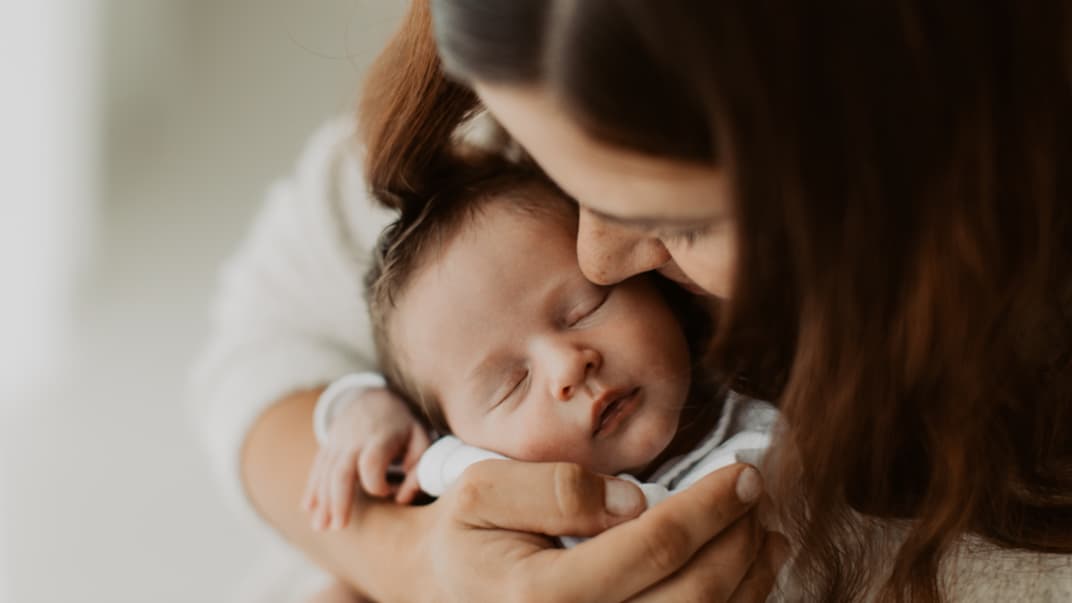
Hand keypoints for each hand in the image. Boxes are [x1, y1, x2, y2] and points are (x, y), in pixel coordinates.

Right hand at [302, 387, 430, 529]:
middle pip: (340, 471)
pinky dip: (312, 487)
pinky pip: (318, 467)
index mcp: (380, 437)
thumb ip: (419, 470)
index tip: (390, 492)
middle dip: (337, 500)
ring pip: (325, 472)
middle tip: (338, 527)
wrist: (374, 396)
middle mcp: (353, 439)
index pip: (371, 464)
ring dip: (322, 500)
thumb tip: (402, 500)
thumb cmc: (403, 425)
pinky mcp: (328, 445)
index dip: (378, 484)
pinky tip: (309, 508)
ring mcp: (337, 441)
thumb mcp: (421, 439)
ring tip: (320, 527)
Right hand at [401, 460, 787, 601]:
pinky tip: (745, 575)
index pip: (656, 546)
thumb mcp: (484, 491)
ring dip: (748, 577)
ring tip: (764, 531)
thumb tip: (636, 501)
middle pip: (695, 595)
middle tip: (755, 491)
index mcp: (544, 596)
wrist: (437, 593)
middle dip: (738, 537)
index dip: (711, 505)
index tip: (744, 471)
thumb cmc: (463, 536)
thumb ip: (556, 488)